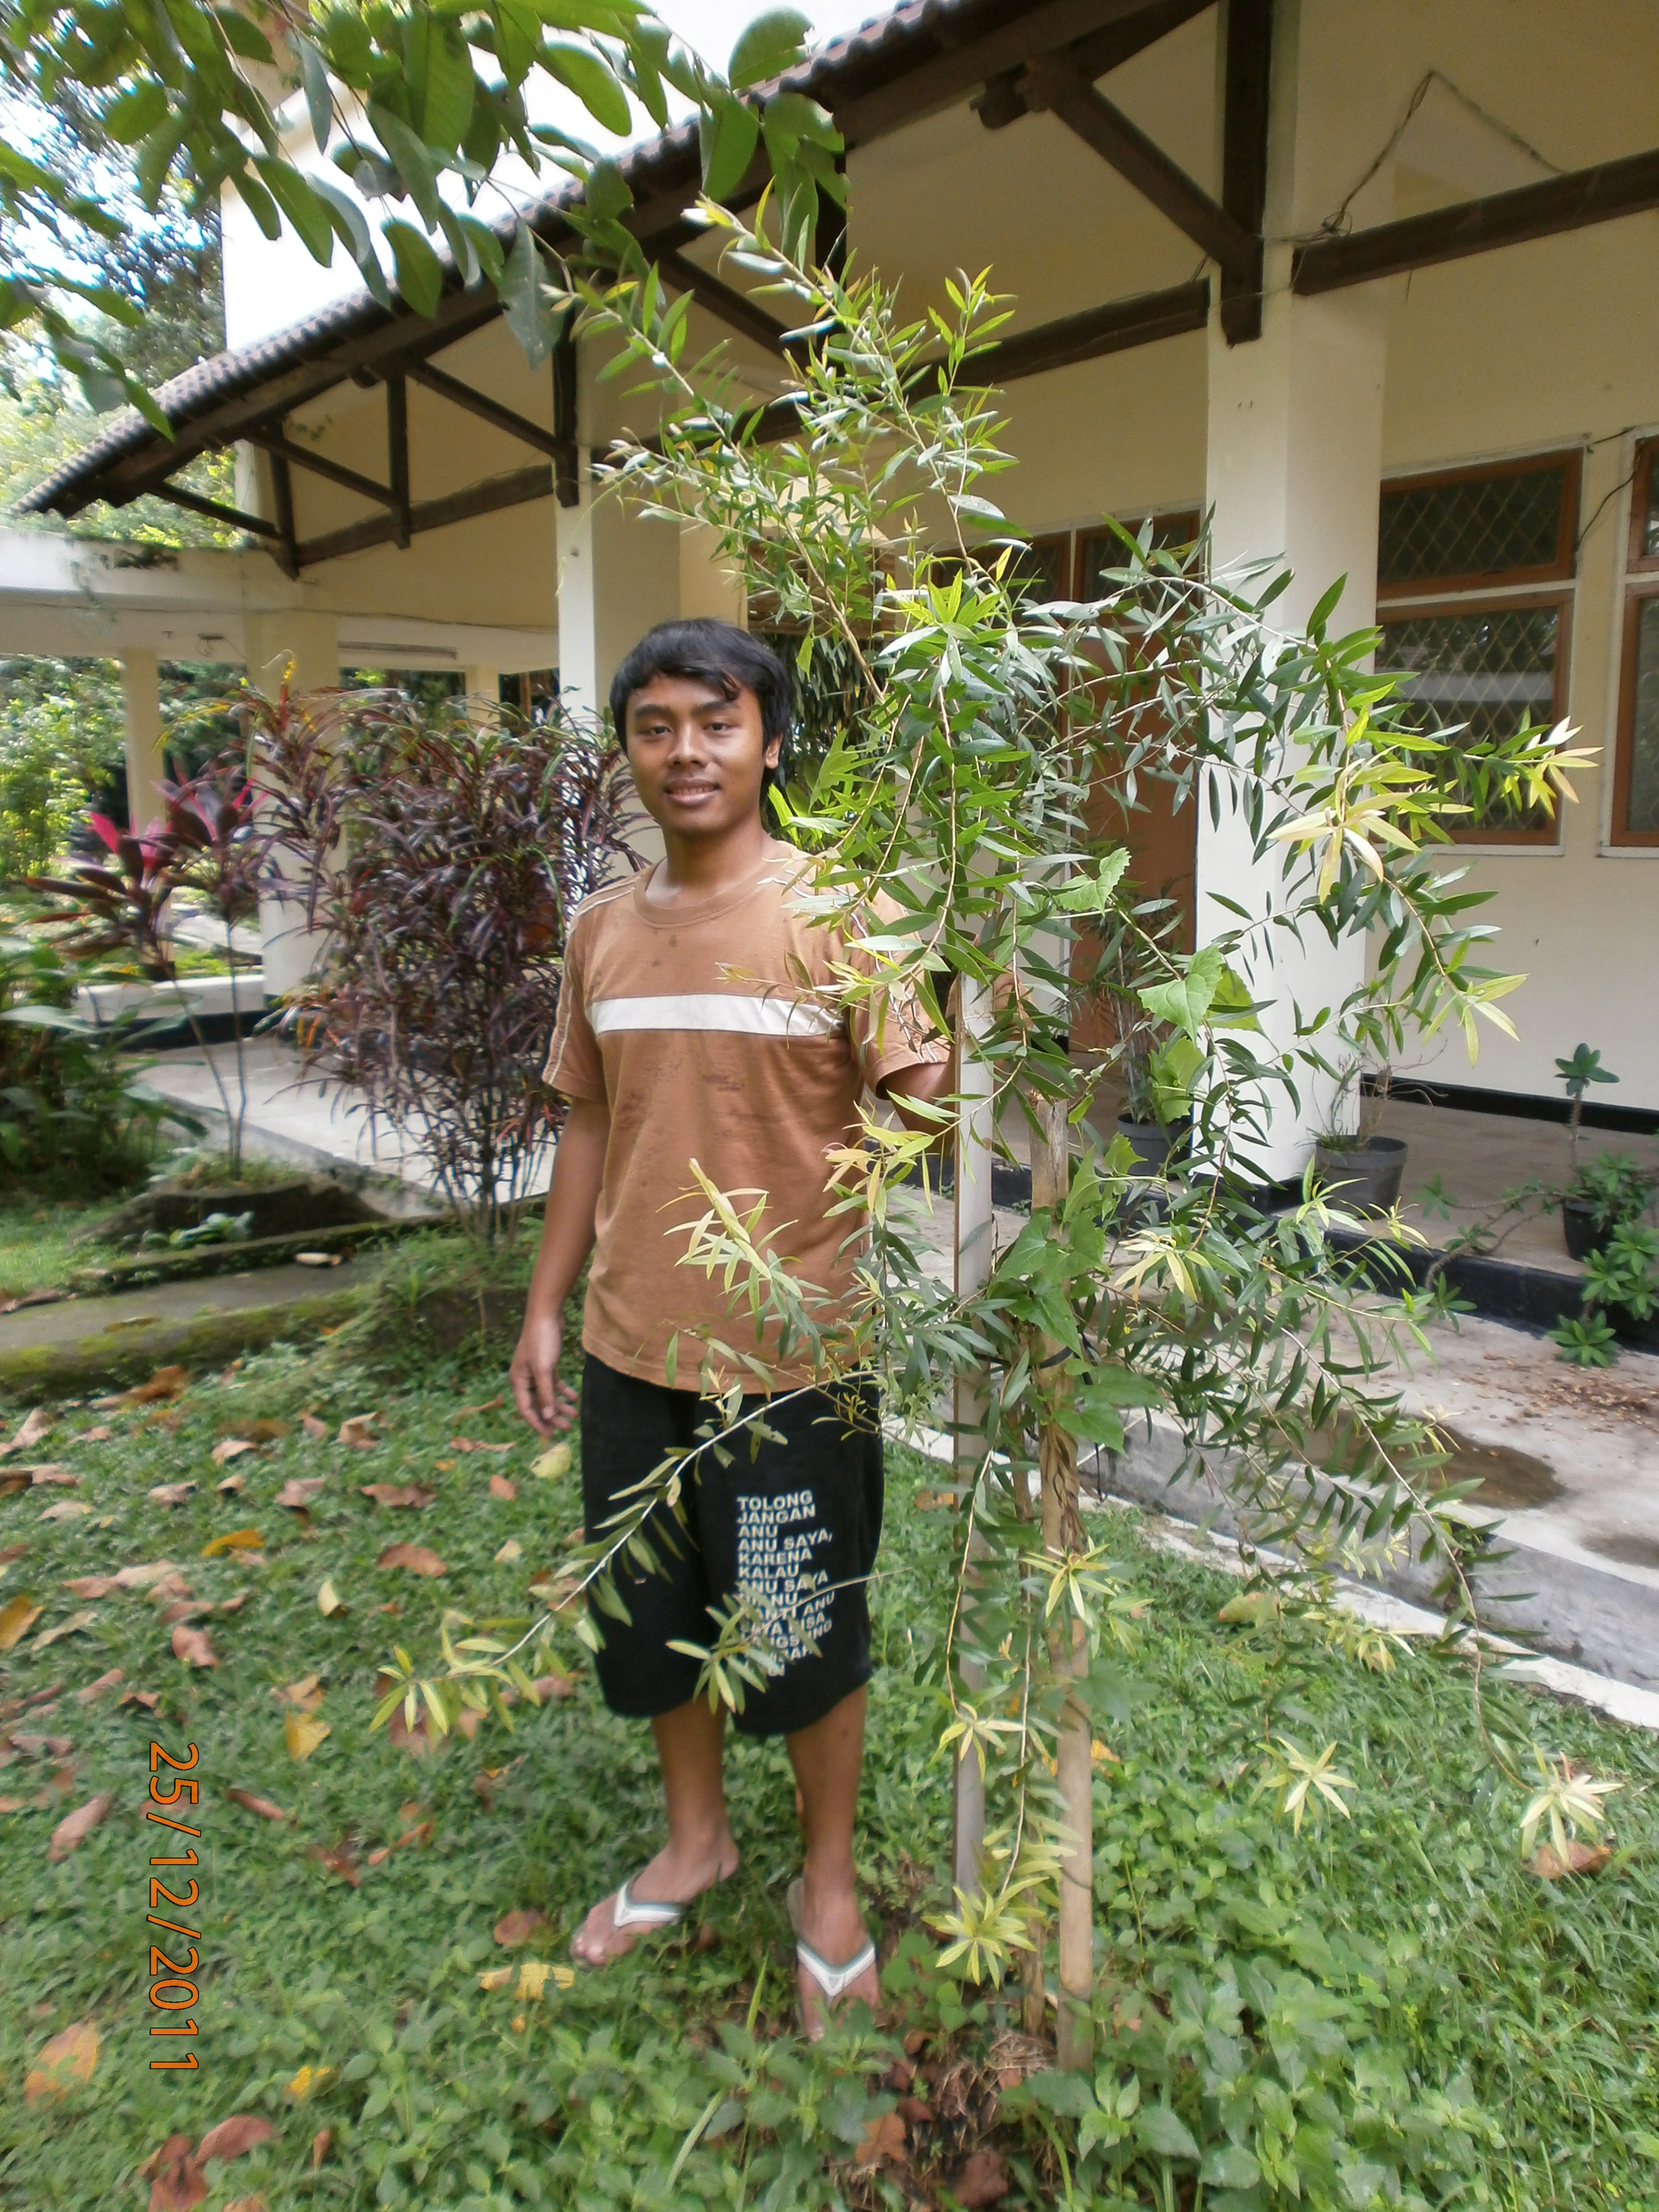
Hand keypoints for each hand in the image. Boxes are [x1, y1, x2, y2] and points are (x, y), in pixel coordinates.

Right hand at [510, 1307, 578, 1437]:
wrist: (546, 1315)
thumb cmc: (541, 1342)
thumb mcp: (544, 1369)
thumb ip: (545, 1394)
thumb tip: (547, 1417)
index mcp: (518, 1381)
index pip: (526, 1409)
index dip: (538, 1423)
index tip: (551, 1435)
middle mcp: (525, 1379)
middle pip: (538, 1405)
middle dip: (552, 1417)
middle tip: (567, 1428)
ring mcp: (536, 1372)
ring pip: (547, 1396)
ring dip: (560, 1406)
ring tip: (575, 1415)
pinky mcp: (547, 1365)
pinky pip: (554, 1384)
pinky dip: (563, 1392)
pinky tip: (574, 1398)